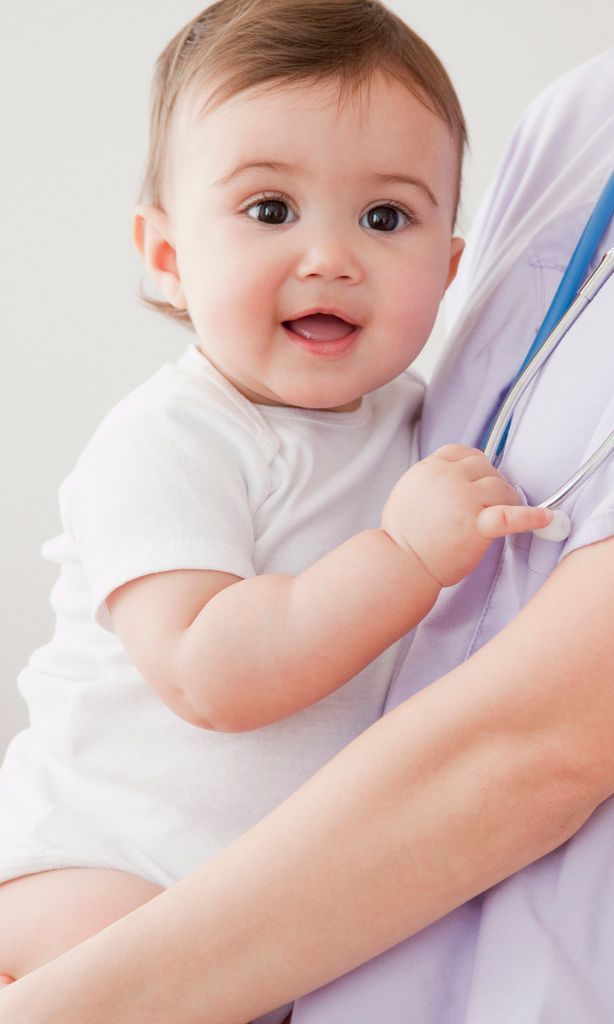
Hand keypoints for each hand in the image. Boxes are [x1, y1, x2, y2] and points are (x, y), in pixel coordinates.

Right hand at [380, 444, 551, 586]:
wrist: (402, 563)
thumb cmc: (403, 535)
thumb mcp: (409, 491)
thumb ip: (431, 479)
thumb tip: (453, 475)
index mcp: (430, 468)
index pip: (462, 453)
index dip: (475, 464)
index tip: (481, 475)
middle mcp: (447, 478)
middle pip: (484, 467)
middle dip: (492, 480)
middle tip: (494, 498)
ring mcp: (463, 500)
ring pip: (499, 486)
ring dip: (507, 497)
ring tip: (508, 509)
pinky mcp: (477, 526)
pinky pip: (510, 516)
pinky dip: (531, 517)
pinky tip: (545, 518)